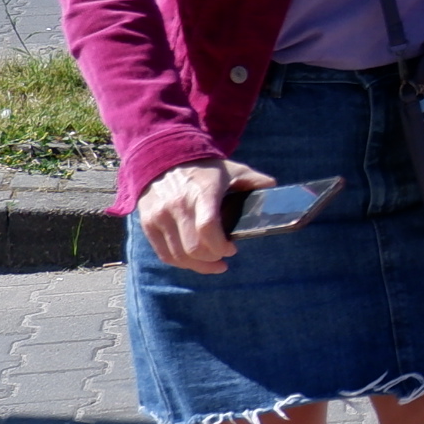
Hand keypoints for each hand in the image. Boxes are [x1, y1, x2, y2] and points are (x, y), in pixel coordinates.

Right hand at [137, 158, 273, 275]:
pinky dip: (181, 263)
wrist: (163, 158)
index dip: (221, 245)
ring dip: (199, 266)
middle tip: (225, 256)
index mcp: (202, 192)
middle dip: (213, 258)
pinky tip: (195, 262)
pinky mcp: (148, 224)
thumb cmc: (204, 168)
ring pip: (179, 255)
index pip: (208, 227)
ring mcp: (160, 216)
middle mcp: (177, 205)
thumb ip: (254, 180)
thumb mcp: (232, 169)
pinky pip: (165, 254)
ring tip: (214, 264)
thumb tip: (274, 189)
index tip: (232, 249)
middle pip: (194, 247)